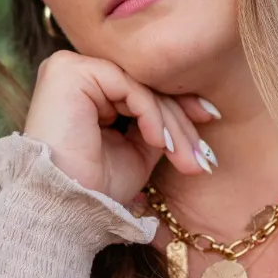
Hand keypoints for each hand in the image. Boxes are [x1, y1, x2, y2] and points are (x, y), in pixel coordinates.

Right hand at [23, 50, 219, 205]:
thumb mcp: (137, 150)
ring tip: (186, 159)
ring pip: (140, 86)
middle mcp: (76, 72)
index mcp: (86, 89)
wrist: (66, 209)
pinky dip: (151, 115)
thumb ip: (158, 123)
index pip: (140, 88)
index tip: (211, 120)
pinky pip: (128, 87)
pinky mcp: (70, 71)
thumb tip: (197, 110)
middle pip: (143, 86)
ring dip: (171, 125)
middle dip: (179, 123)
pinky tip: (158, 142)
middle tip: (202, 157)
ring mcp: (70, 68)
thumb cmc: (95, 187)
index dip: (177, 105)